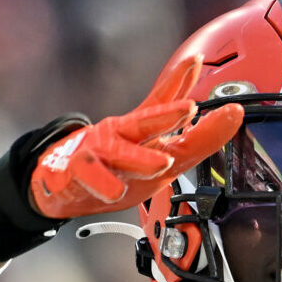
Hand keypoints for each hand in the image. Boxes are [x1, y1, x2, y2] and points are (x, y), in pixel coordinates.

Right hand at [29, 55, 242, 218]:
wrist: (60, 180)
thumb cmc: (110, 165)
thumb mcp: (152, 154)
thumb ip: (185, 140)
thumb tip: (221, 121)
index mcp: (142, 130)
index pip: (167, 106)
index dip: (188, 92)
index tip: (218, 91)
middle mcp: (122, 134)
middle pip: (146, 122)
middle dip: (168, 116)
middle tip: (190, 110)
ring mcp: (99, 150)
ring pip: (121, 151)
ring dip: (141, 157)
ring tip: (162, 163)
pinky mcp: (77, 169)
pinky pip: (91, 176)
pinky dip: (103, 183)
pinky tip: (115, 190)